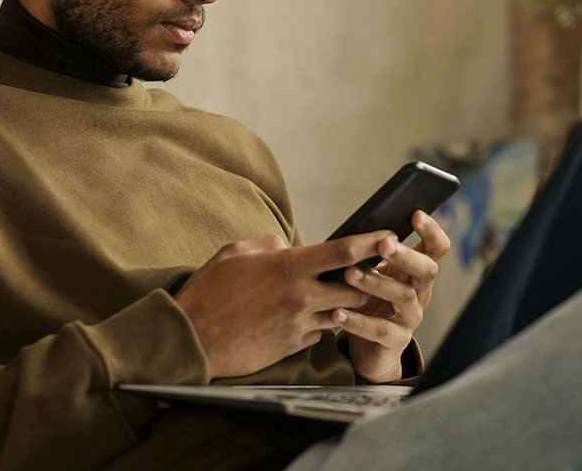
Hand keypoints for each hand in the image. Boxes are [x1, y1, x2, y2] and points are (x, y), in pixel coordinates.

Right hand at [174, 231, 393, 378]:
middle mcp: (299, 296)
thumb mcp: (235, 253)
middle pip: (355, 288)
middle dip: (366, 280)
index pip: (343, 252)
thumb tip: (288, 246)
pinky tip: (305, 317)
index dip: (371, 242)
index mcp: (287, 267)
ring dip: (344, 304)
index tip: (389, 234)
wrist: (193, 340)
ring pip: (342, 313)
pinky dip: (320, 324)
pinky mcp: (293, 346)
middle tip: (369, 271)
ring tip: (339, 294)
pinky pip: (319, 333)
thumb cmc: (209, 292)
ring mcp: (298, 324)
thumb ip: (268, 245)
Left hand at [335, 210, 450, 382]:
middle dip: (405, 255)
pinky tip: (337, 312)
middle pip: (426, 270)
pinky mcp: (395, 341)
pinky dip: (357, 321)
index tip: (416, 213)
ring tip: (349, 274)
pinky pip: (379, 329)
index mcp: (415, 272)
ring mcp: (409, 318)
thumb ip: (370, 252)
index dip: (431, 230)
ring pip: (401, 297)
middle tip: (383, 244)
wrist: (369, 349)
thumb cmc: (368, 301)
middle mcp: (419, 293)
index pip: (436, 248)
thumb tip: (354, 227)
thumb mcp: (373, 273)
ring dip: (375, 283)